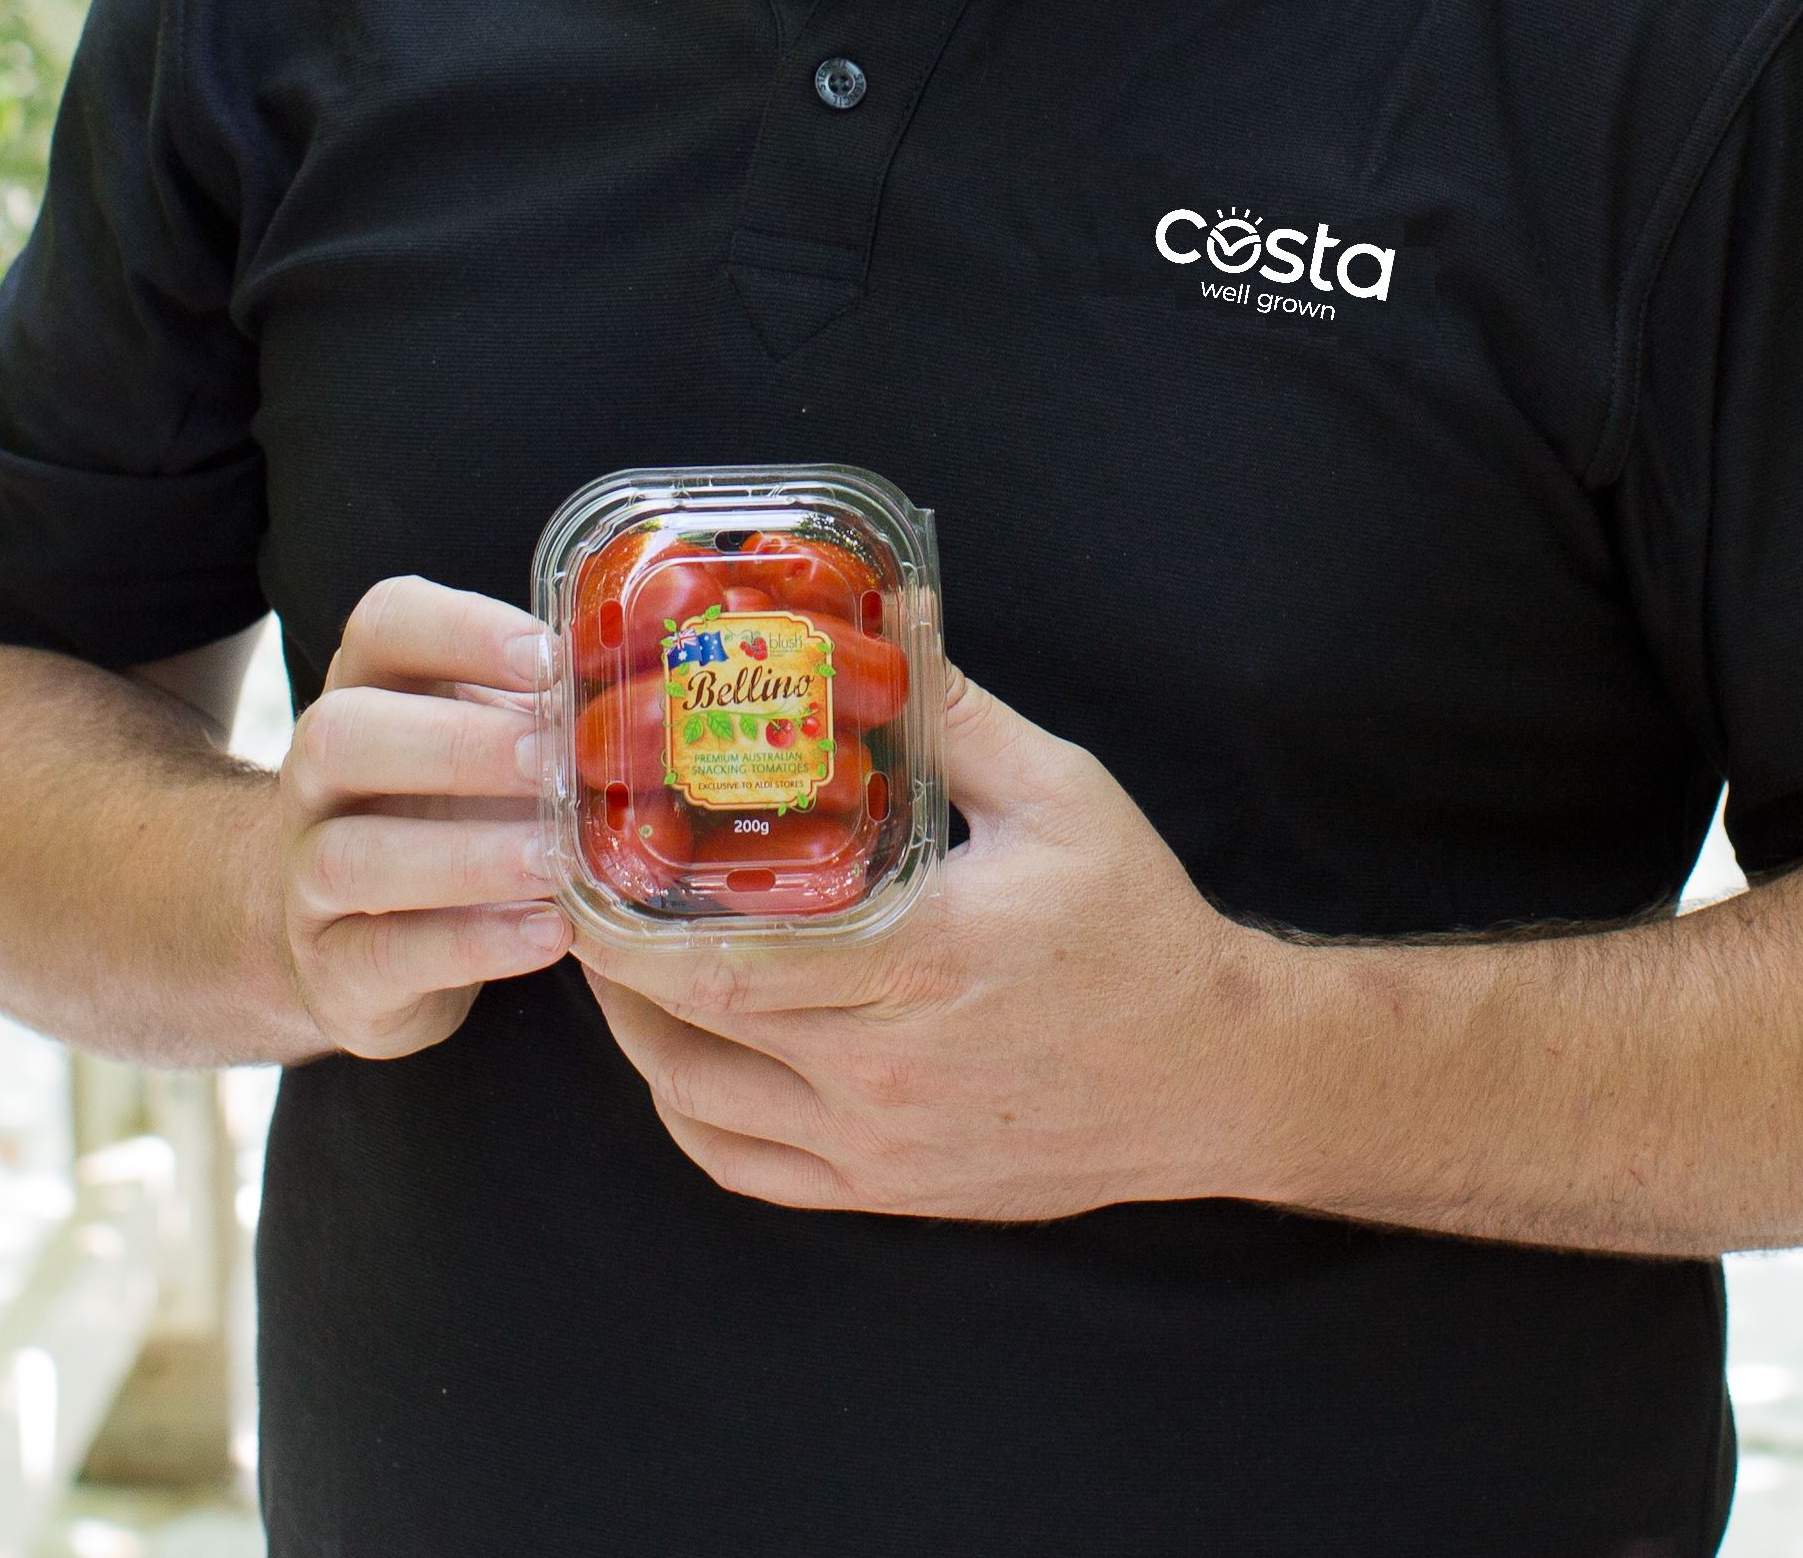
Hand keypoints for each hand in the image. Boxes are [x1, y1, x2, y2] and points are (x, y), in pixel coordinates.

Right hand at [266, 576, 573, 1060]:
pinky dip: (470, 944)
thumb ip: (553, 714)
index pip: (384, 625)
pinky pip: (383, 956)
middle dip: (452, 745)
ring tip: (557, 861)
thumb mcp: (497, 748)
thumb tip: (664, 691)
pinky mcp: (333, 970)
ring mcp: (307, 878)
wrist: (367, 941)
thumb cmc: (455, 816)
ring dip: (464, 856)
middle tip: (550, 765)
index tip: (550, 660)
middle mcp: (318, 779)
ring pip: (349, 856)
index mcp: (370, 693)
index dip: (462, 630)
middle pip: (338, 734)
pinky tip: (547, 933)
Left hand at [574, 669, 1291, 1219]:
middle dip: (611, 962)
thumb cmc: (1140, 931)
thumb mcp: (1061, 796)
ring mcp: (878, 1146)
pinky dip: (690, 1114)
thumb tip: (885, 610)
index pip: (721, 958)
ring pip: (698, 1107)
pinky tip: (687, 1054)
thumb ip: (954, 712)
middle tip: (583, 893)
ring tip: (622, 961)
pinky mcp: (889, 1191)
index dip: (624, 920)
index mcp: (912, 965)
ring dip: (639, 1036)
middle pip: (687, 1030)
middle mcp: (879, 1070)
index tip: (583, 861)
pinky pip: (746, 1168)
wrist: (1219, 1075)